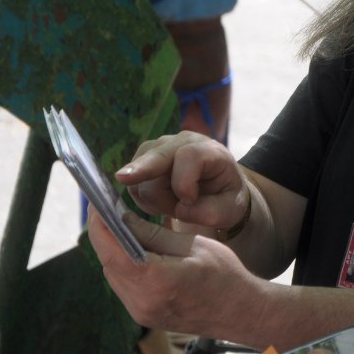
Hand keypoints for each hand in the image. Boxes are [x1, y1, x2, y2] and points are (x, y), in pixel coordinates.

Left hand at [87, 208, 265, 337]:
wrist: (241, 312)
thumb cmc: (225, 274)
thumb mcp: (191, 244)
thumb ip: (152, 233)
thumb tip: (121, 219)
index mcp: (157, 281)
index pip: (113, 249)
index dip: (100, 224)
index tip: (96, 202)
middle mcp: (143, 302)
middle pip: (109, 263)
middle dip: (104, 234)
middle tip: (105, 210)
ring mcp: (142, 313)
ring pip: (113, 275)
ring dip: (112, 250)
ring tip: (117, 226)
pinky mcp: (145, 316)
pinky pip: (124, 286)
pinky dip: (123, 265)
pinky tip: (131, 249)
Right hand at [116, 131, 247, 230]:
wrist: (217, 188)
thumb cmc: (225, 197)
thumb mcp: (230, 209)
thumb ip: (211, 212)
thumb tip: (182, 209)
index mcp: (209, 150)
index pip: (188, 157)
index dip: (183, 182)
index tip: (189, 201)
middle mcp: (183, 142)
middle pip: (157, 155)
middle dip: (141, 168)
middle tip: (122, 177)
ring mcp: (160, 148)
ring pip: (141, 174)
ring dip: (154, 198)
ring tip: (175, 205)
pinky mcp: (144, 159)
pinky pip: (134, 184)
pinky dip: (144, 199)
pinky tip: (162, 202)